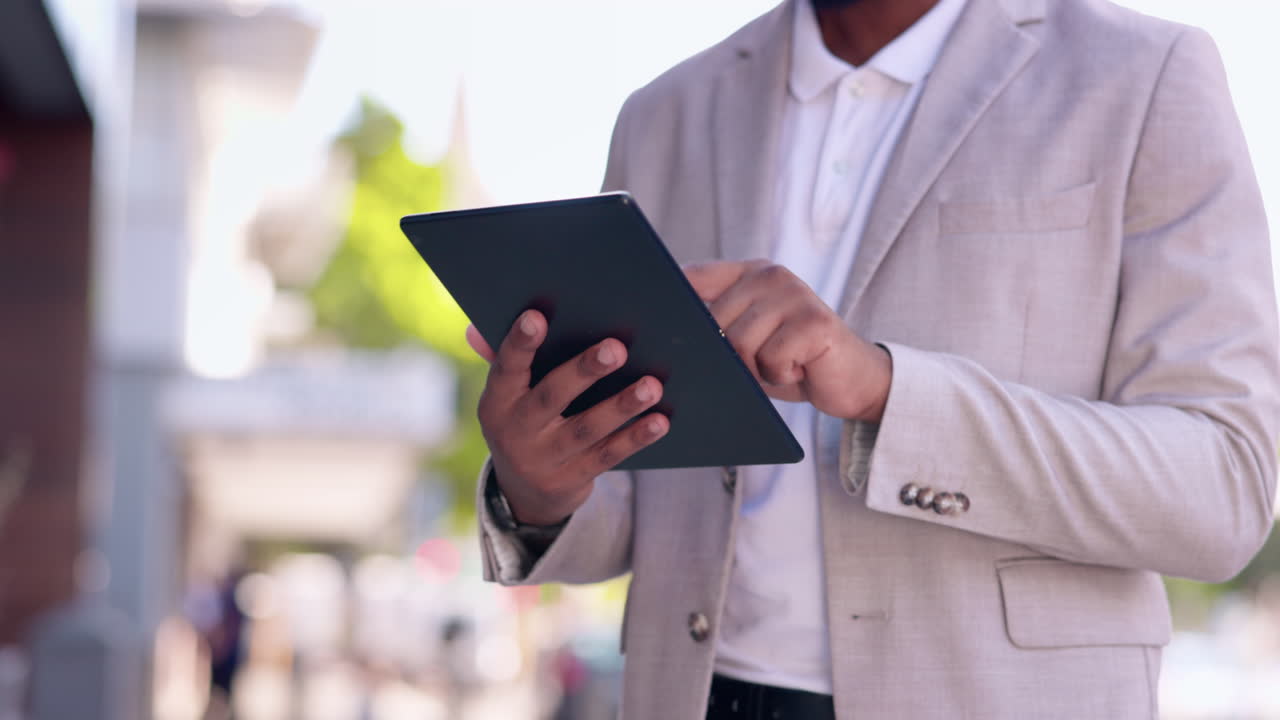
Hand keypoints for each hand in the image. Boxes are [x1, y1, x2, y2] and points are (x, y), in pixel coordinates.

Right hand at [468, 310, 668, 525]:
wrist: (524, 495)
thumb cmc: (524, 422)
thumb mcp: (508, 398)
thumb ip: (505, 360)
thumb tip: (475, 328)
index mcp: (497, 403)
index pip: (506, 369)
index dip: (519, 344)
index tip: (536, 316)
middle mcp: (516, 433)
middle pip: (551, 398)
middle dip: (584, 371)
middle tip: (616, 348)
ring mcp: (544, 460)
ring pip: (586, 430)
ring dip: (621, 407)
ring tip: (652, 385)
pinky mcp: (573, 480)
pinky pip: (607, 457)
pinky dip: (635, 438)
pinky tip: (660, 421)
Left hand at [684, 260, 891, 421]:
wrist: (848, 379)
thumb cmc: (788, 360)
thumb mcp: (746, 337)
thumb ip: (715, 323)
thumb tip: (667, 333)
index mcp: (747, 273)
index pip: (693, 277)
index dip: (670, 300)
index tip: (653, 320)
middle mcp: (770, 274)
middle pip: (714, 323)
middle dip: (729, 356)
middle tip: (760, 361)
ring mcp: (795, 293)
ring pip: (740, 344)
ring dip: (757, 369)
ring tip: (781, 363)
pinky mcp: (815, 320)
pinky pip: (771, 359)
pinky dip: (781, 376)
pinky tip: (799, 368)